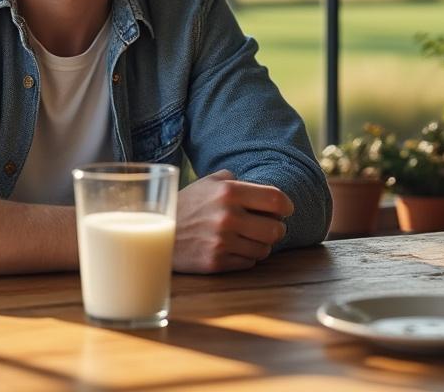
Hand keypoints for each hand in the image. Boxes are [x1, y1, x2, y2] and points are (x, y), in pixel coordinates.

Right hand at [173, 169, 293, 272]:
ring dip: (260, 244)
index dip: (286, 206)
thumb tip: (262, 189)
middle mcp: (227, 217)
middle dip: (275, 228)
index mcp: (228, 192)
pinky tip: (233, 249)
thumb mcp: (207, 183)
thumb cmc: (187, 205)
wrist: (158, 233)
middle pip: (277, 229)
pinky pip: (249, 263)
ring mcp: (222, 242)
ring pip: (265, 249)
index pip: (276, 200)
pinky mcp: (216, 262)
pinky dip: (246, 257)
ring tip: (246, 238)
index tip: (284, 210)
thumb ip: (234, 180)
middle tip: (265, 227)